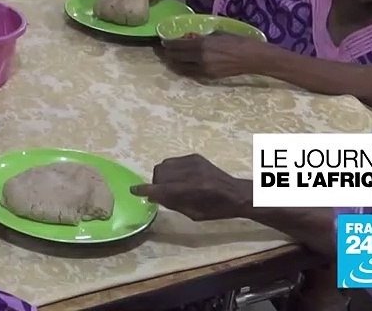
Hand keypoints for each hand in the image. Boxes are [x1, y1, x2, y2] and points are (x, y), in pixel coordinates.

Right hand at [129, 154, 250, 220]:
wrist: (238, 194)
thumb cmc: (217, 210)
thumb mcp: (195, 214)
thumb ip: (173, 204)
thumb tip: (153, 196)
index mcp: (193, 190)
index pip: (162, 188)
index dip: (145, 189)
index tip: (133, 190)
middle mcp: (192, 172)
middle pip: (160, 174)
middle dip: (156, 184)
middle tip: (160, 193)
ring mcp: (193, 162)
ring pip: (164, 165)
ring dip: (162, 176)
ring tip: (170, 185)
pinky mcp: (195, 157)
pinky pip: (173, 161)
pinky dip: (171, 170)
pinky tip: (179, 178)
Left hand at [159, 32, 271, 80]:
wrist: (253, 58)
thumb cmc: (238, 41)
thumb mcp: (218, 33)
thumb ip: (202, 36)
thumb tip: (190, 37)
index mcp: (202, 44)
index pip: (177, 45)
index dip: (168, 43)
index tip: (163, 40)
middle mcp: (200, 58)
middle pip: (175, 57)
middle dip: (167, 53)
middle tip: (164, 49)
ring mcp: (204, 70)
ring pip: (181, 68)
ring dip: (174, 62)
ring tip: (171, 57)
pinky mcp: (209, 77)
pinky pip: (191, 73)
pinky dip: (184, 69)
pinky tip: (183, 64)